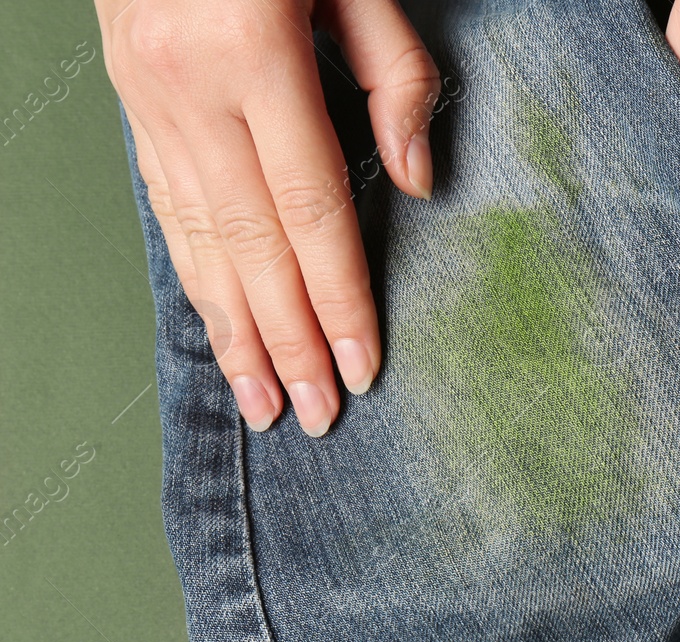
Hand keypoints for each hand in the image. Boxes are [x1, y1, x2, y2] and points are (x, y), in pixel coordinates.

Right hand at [96, 0, 439, 435]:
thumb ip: (395, 78)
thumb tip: (417, 184)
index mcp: (253, 56)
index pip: (310, 211)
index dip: (340, 297)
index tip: (363, 365)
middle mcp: (187, 87)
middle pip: (251, 245)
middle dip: (287, 340)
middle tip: (313, 415)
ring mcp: (146, 94)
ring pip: (196, 238)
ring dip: (232, 329)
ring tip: (260, 400)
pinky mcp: (130, 97)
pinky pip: (165, 205)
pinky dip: (193, 274)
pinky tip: (217, 324)